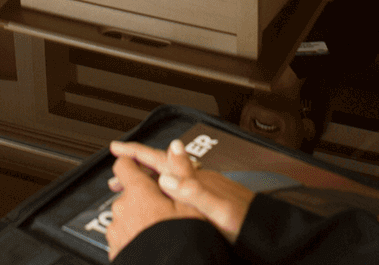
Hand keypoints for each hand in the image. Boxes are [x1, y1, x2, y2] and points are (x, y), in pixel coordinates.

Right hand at [108, 140, 254, 246]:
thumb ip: (192, 189)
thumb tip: (165, 175)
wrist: (264, 229)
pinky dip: (160, 192)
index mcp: (194, 177)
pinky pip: (175, 190)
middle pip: (159, 167)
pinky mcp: (206, 198)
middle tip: (115, 176)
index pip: (159, 159)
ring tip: (131, 189)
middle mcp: (197, 178)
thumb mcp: (216, 208)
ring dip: (147, 181)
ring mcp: (201, 187)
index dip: (136, 153)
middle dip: (135, 168)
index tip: (117, 148)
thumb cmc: (245, 222)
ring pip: (166, 178)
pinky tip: (161, 200)